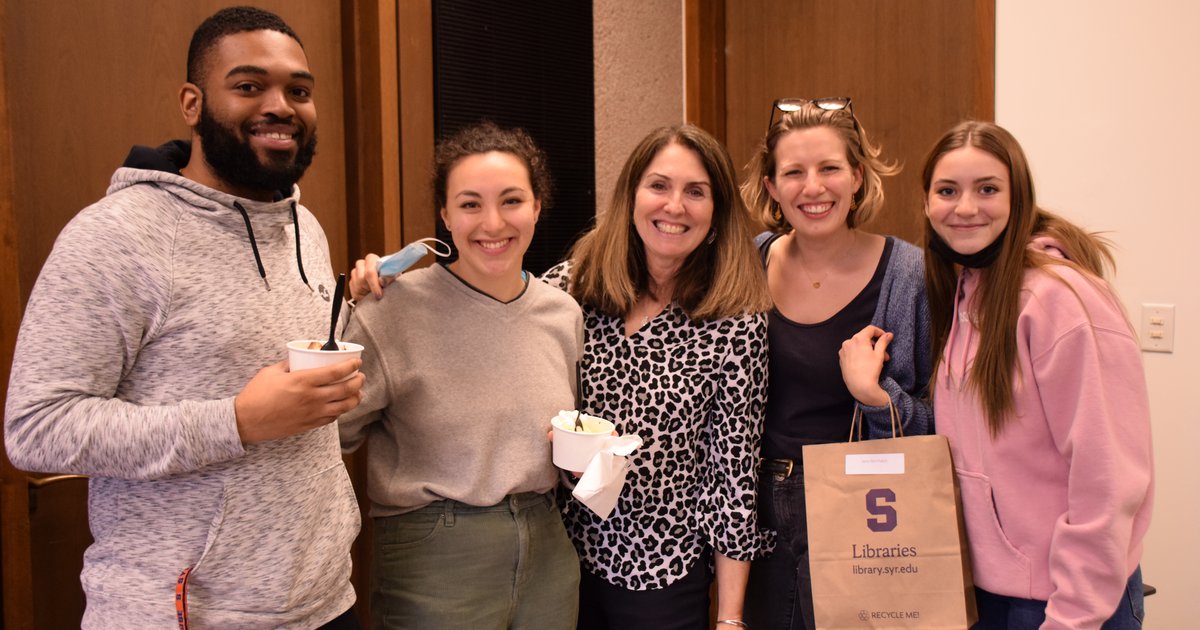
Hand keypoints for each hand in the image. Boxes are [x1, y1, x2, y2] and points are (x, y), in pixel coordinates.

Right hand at [234, 359, 364, 443]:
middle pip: (346, 389)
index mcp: (303, 381)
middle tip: (360, 376)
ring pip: (344, 406)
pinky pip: (332, 418)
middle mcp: (312, 398)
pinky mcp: (309, 425)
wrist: (246, 421)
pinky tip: (341, 406)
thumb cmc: (256, 394)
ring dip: (355, 398)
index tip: (357, 362)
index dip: (351, 366)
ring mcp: (312, 413)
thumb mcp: (272, 372)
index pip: (336, 372)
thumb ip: (289, 364)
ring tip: (358, 392)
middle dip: (358, 381)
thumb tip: (300, 358)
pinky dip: (340, 411)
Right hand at [349, 253, 391, 300]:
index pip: (369, 272)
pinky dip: (363, 297)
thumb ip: (389, 278)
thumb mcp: (393, 276)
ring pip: (357, 287)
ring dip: (367, 293)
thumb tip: (382, 281)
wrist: (386, 281)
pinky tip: (369, 294)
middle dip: (370, 289)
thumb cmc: (390, 276)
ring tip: (375, 292)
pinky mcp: (351, 283)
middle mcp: (360, 264)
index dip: (374, 284)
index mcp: (371, 259)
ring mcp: (354, 273)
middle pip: (361, 279)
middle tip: (379, 295)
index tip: (379, 295)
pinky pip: (355, 294)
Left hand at [839, 325, 891, 406]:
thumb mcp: (879, 354)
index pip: (870, 329)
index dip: (879, 332)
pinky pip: (852, 352)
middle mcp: (848, 342)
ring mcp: (843, 351)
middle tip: (884, 354)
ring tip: (877, 361)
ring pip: (858, 346)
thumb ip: (883, 342)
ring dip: (868, 350)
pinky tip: (866, 363)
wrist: (859, 386)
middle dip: (875, 345)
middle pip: (864, 338)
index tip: (886, 338)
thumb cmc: (870, 370)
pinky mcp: (841, 358)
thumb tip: (888, 334)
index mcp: (858, 339)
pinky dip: (859, 354)